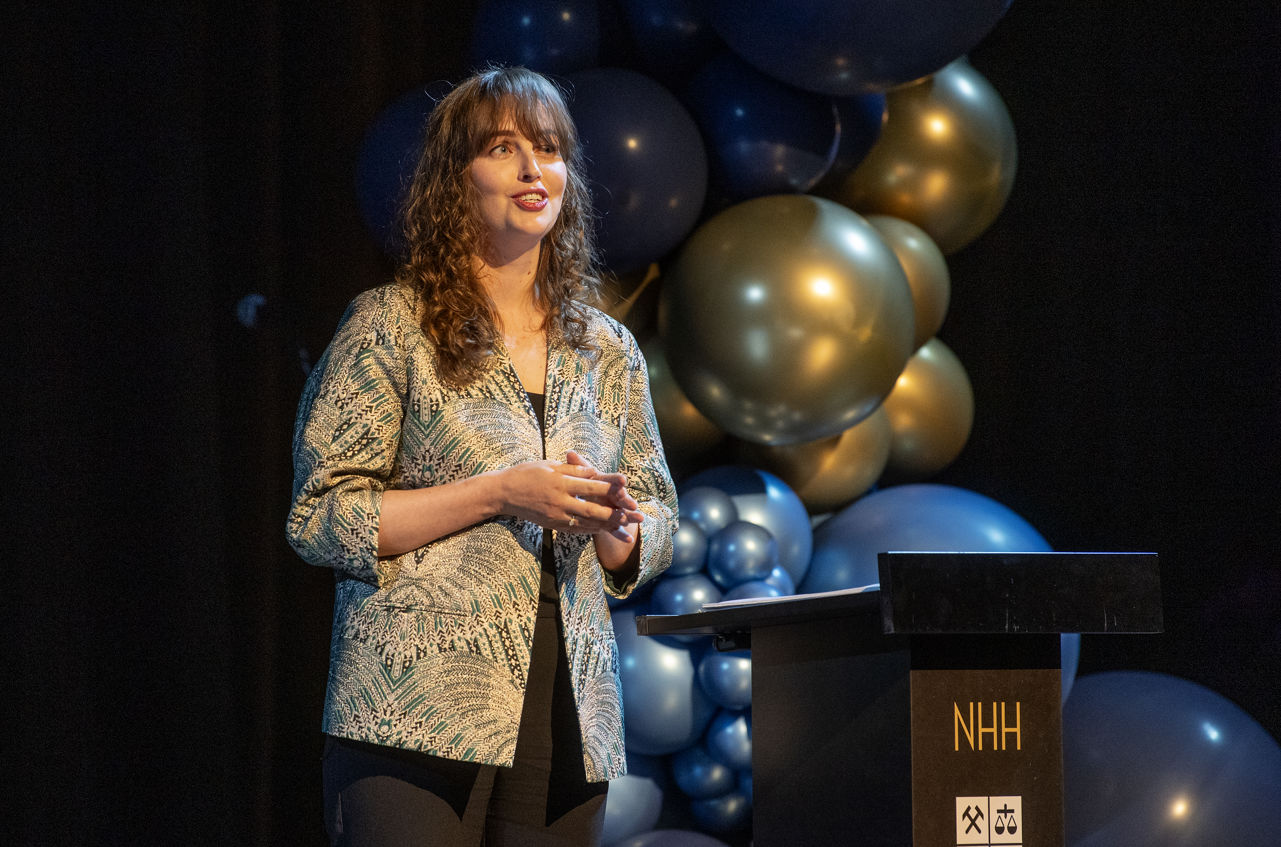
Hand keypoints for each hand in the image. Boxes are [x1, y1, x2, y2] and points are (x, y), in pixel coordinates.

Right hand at [496, 459, 632, 534]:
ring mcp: (556, 514)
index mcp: (561, 480)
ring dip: (608, 525)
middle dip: (617, 511)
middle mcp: (560, 498)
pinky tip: (604, 531)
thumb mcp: (549, 465)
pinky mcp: (553, 524)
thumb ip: (572, 469)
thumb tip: (594, 471)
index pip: (591, 483)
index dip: (610, 484)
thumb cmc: (527, 473)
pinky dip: (592, 530)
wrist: (503, 492)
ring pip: (587, 521)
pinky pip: (576, 529)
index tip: (627, 483)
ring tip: (626, 527)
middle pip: (594, 507)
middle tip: (635, 513)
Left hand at [565, 451, 643, 542]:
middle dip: (626, 500)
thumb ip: (578, 466)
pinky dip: (620, 534)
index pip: (610, 480)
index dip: (616, 480)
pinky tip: (629, 540)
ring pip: (622, 512)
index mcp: (604, 482)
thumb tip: (570, 453)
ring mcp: (614, 508)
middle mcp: (612, 494)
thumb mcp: (582, 474)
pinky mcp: (612, 521)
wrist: (598, 497)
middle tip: (632, 503)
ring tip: (640, 518)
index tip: (622, 480)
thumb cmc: (588, 482)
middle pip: (619, 497)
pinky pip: (615, 528)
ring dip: (630, 516)